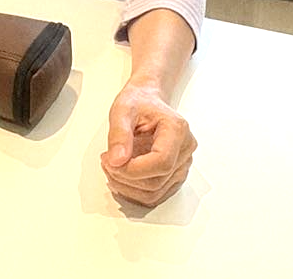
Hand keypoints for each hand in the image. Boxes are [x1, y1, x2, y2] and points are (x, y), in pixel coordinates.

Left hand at [100, 80, 196, 206]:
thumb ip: (119, 134)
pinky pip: (156, 194)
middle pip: (157, 181)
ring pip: (155, 193)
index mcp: (177, 129)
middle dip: (125, 178)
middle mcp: (185, 148)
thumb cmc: (138, 102)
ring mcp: (183, 164)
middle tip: (106, 162)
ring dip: (128, 187)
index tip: (111, 162)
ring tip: (112, 167)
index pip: (161, 162)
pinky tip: (122, 174)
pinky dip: (135, 190)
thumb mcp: (122, 110)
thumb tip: (116, 161)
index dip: (133, 169)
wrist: (147, 99)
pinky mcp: (175, 174)